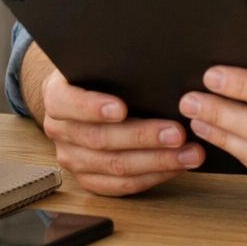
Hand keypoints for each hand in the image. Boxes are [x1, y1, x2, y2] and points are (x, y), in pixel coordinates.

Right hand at [40, 67, 205, 195]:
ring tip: (189, 153)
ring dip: (157, 161)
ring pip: (115, 166)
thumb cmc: (99, 72)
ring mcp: (72, 157)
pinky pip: (121, 186)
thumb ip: (116, 63)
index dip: (93, 107)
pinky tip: (177, 166)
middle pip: (100, 139)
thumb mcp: (100, 59)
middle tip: (177, 133)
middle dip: (143, 137)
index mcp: (57, 96)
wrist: (82, 93)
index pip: (67, 103)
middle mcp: (60, 130)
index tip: (122, 108)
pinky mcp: (89, 178)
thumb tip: (154, 61)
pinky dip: (153, 177)